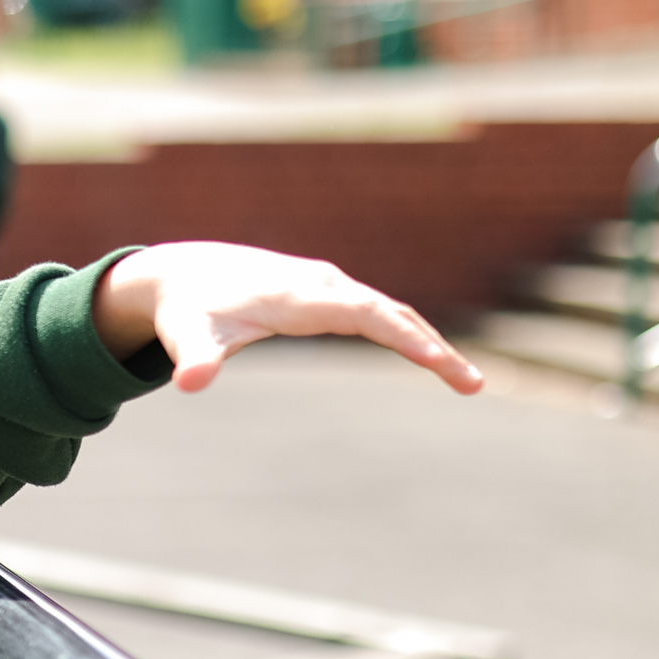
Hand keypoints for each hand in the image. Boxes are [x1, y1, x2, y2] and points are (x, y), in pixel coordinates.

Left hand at [92, 243, 482, 395]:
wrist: (185, 273)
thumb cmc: (188, 310)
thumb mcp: (187, 335)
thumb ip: (193, 358)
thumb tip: (188, 384)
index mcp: (298, 295)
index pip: (362, 314)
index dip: (400, 336)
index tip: (435, 359)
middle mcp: (323, 285)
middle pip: (391, 313)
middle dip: (432, 348)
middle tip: (473, 385)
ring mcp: (331, 287)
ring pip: (392, 312)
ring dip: (430, 344)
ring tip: (469, 382)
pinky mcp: (331, 294)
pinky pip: (380, 314)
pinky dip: (410, 335)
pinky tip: (434, 359)